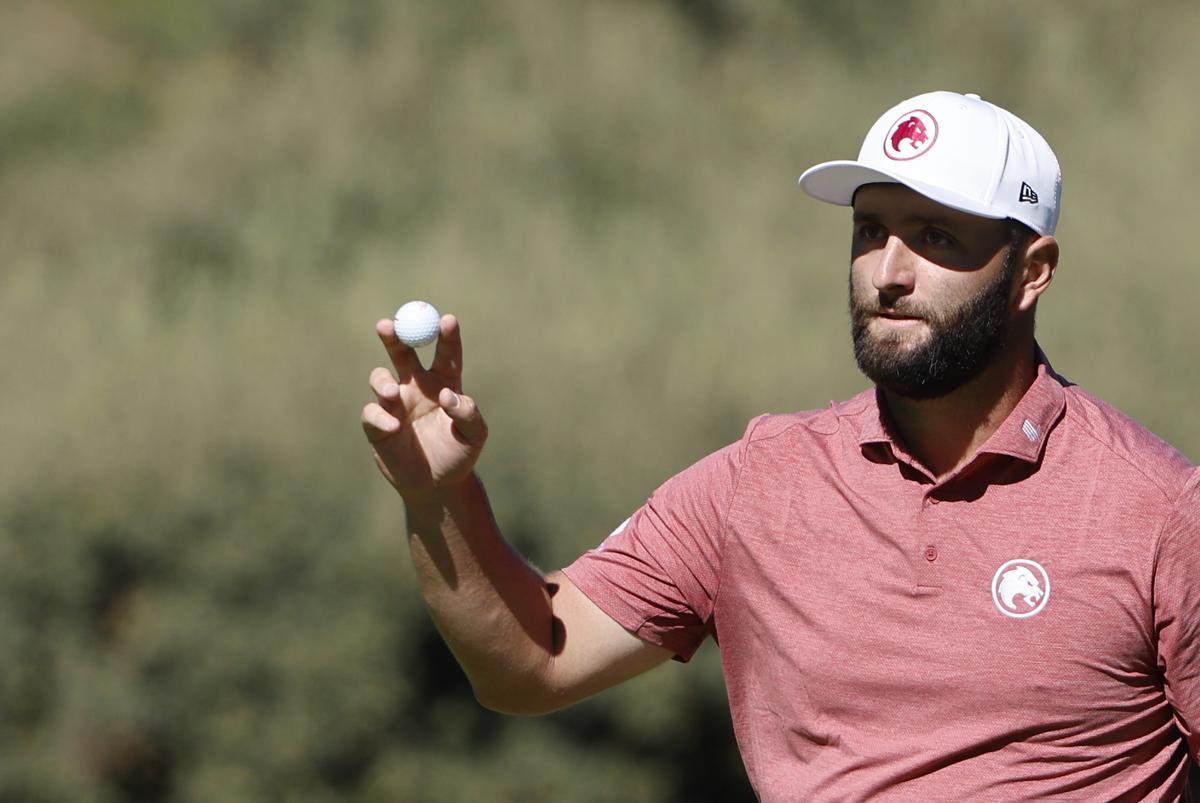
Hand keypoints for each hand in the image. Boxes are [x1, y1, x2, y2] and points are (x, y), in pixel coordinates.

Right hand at [361, 314, 487, 499]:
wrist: (438, 485)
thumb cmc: (459, 454)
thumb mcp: (475, 436)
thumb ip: (469, 414)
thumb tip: (449, 395)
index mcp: (444, 382)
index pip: (445, 353)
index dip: (446, 335)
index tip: (447, 320)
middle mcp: (416, 387)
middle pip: (402, 353)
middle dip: (394, 336)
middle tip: (388, 324)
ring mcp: (395, 404)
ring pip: (379, 379)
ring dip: (382, 382)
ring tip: (392, 394)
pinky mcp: (377, 425)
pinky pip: (372, 412)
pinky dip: (380, 417)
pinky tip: (394, 427)